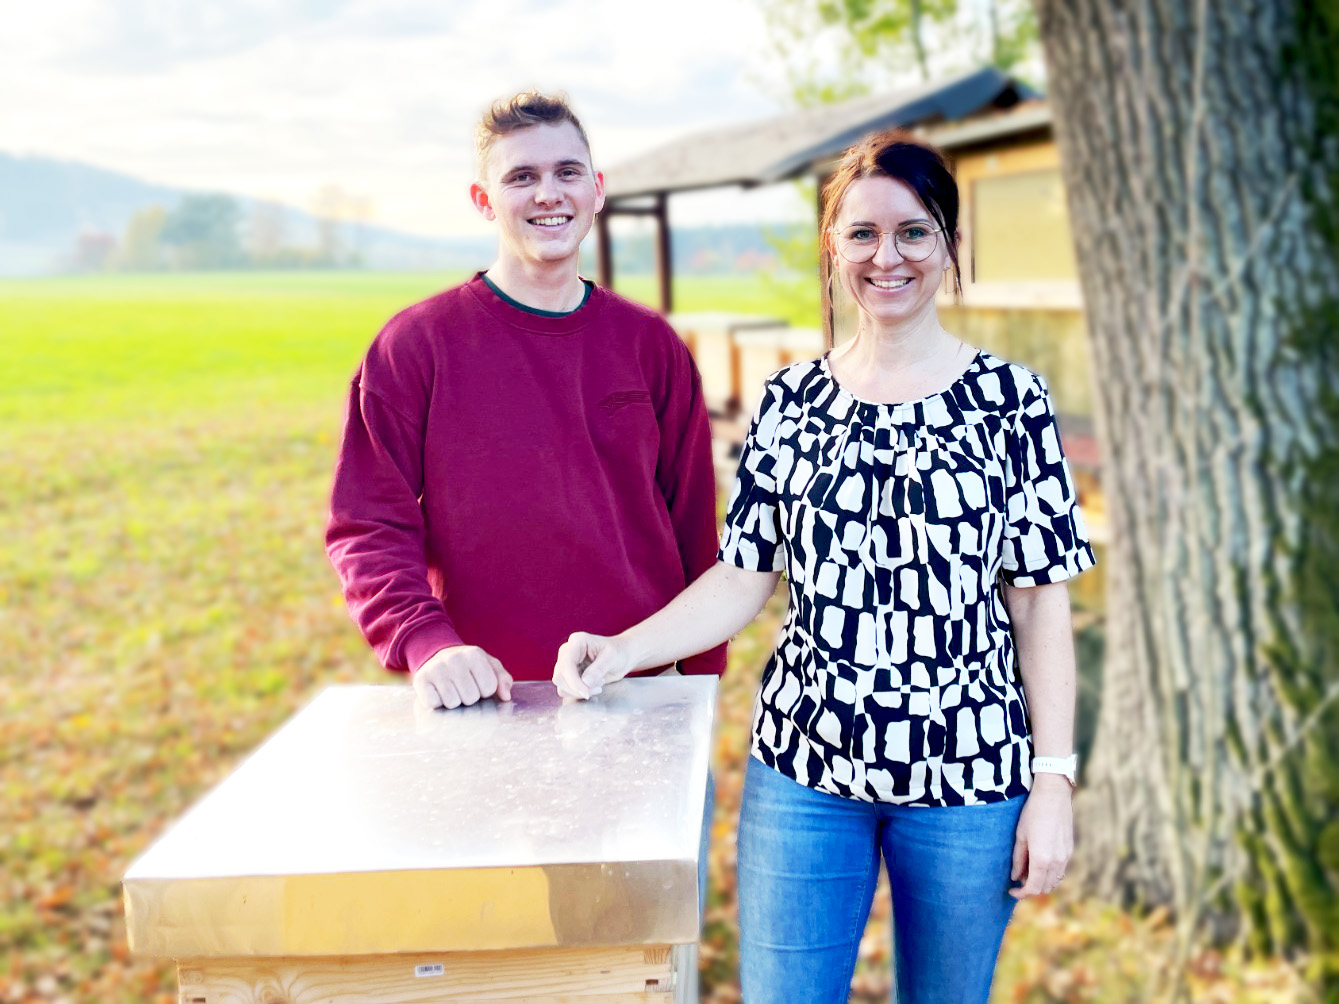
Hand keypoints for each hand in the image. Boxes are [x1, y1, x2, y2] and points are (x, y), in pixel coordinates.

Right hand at [412, 645, 512, 709]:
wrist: (436, 656)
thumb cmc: (467, 666)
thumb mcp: (488, 666)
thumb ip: (502, 679)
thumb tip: (506, 696)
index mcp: (474, 654)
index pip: (489, 688)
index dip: (485, 690)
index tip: (477, 682)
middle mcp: (454, 659)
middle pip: (471, 697)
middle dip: (470, 697)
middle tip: (463, 687)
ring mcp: (436, 669)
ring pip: (453, 703)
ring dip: (454, 701)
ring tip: (451, 689)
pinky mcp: (421, 680)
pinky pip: (434, 704)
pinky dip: (437, 702)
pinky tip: (438, 691)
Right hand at [552, 632, 636, 700]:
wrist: (623, 656)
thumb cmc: (619, 652)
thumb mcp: (612, 658)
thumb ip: (598, 669)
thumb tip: (585, 682)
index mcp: (577, 641)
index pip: (566, 664)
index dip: (574, 681)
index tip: (586, 693)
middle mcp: (568, 651)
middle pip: (560, 676)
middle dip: (577, 688)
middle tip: (597, 689)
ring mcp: (566, 663)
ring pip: (561, 685)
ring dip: (578, 691)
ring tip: (598, 685)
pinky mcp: (569, 675)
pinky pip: (566, 689)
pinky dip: (578, 693)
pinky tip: (593, 687)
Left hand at [1009, 775, 1073, 898]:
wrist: (1054, 796)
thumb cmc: (1032, 813)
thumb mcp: (1020, 836)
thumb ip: (1018, 859)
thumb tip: (1015, 877)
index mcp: (1041, 859)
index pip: (1033, 888)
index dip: (1021, 893)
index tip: (1011, 890)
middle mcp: (1057, 862)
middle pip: (1045, 887)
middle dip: (1030, 889)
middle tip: (1017, 880)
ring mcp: (1065, 857)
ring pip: (1054, 881)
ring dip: (1041, 882)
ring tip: (1027, 872)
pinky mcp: (1069, 850)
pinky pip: (1060, 871)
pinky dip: (1049, 874)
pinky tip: (1039, 864)